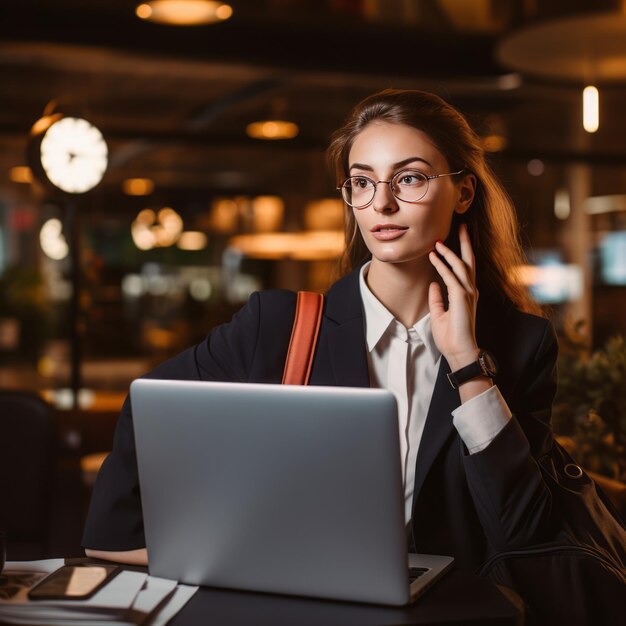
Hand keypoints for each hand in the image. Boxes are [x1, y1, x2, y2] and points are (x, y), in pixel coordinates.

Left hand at [428, 223, 479, 369]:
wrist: (459, 351)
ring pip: (460, 265)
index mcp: (466, 294)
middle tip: (461, 226)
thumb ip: (437, 298)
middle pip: (469, 261)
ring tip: (438, 241)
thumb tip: (433, 285)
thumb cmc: (451, 336)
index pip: (465, 268)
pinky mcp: (461, 298)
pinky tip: (433, 256)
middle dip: (465, 243)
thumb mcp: (439, 314)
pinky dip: (442, 265)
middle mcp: (470, 291)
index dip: (459, 253)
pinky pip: (450, 276)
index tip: (451, 240)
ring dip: (449, 252)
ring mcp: (468, 294)